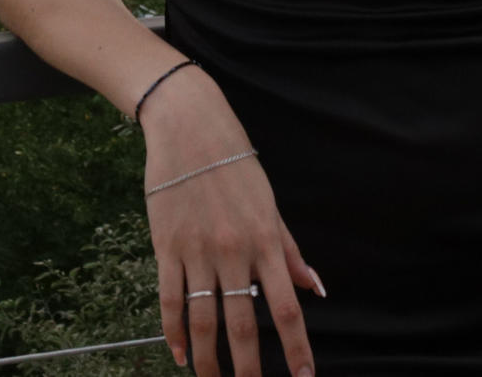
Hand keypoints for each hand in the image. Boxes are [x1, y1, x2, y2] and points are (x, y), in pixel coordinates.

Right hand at [140, 66, 325, 376]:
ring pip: (203, 320)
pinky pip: (170, 299)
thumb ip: (289, 251)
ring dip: (209, 360)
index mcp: (265, 242)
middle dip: (249, 368)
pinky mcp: (166, 248)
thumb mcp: (270, 205)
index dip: (296, 347)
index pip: (285, 307)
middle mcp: (233, 252)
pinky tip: (179, 355)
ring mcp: (197, 252)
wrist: (190, 130)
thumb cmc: (236, 166)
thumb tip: (315, 288)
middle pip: (242, 324)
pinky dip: (174, 332)